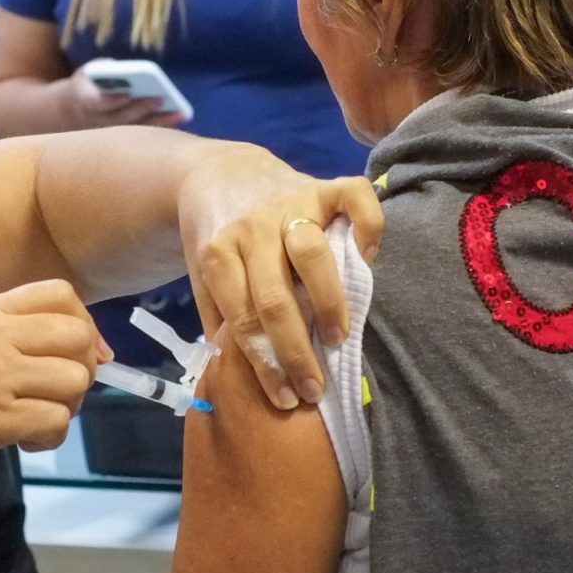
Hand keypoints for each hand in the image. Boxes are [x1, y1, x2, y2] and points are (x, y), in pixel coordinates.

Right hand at [0, 280, 106, 489]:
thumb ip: (4, 339)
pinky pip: (56, 421)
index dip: (84, 326)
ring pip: (75, 381)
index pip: (61, 295)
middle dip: (81, 370)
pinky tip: (23, 441)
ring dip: (65, 409)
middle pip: (79, 338)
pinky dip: (49, 438)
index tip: (79, 355)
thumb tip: (71, 350)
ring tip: (33, 421)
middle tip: (57, 395)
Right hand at [67, 67, 184, 129]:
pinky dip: (161, 126)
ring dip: (158, 121)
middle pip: (121, 117)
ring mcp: (111, 132)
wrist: (76, 109)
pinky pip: (144, 134)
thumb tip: (126, 70)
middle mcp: (98, 120)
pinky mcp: (124, 137)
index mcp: (85, 100)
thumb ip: (105, 69)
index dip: (112, 100)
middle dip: (142, 108)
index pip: (98, 103)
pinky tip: (178, 118)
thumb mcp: (90, 71)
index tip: (127, 93)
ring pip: (136, 129)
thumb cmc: (89, 83)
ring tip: (180, 112)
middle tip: (160, 98)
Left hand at [179, 147, 384, 409]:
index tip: (285, 399)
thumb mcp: (203, 277)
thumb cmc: (218, 239)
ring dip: (328, 302)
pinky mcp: (321, 184)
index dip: (266, 365)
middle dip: (296, 351)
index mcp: (217, 253)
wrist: (222, 174)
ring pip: (312, 253)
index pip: (243, 319)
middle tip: (315, 388)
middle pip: (275, 297)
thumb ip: (220, 318)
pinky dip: (368, 226)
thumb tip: (238, 375)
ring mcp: (289, 202)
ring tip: (338, 338)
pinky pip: (355, 197)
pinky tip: (368, 260)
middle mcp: (252, 227)